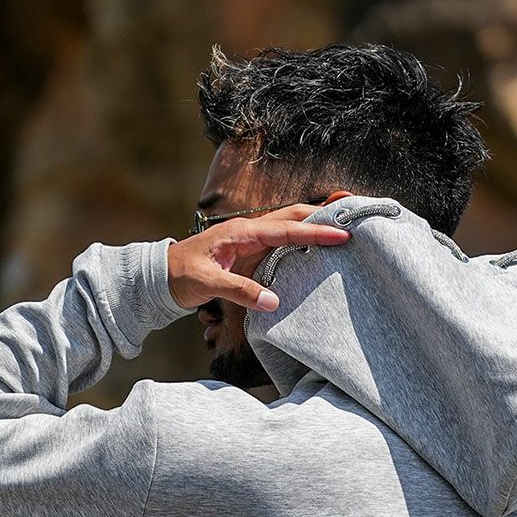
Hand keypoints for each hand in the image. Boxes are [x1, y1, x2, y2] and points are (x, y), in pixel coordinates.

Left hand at [167, 204, 351, 312]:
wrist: (162, 276)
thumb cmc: (181, 277)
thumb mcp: (208, 285)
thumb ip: (241, 291)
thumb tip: (274, 302)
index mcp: (241, 232)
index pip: (287, 229)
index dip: (316, 231)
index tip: (342, 234)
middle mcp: (249, 230)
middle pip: (293, 216)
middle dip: (323, 213)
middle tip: (353, 214)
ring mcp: (250, 239)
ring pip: (290, 224)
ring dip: (315, 222)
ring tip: (343, 224)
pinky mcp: (250, 250)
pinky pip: (282, 239)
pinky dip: (302, 237)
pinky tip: (317, 244)